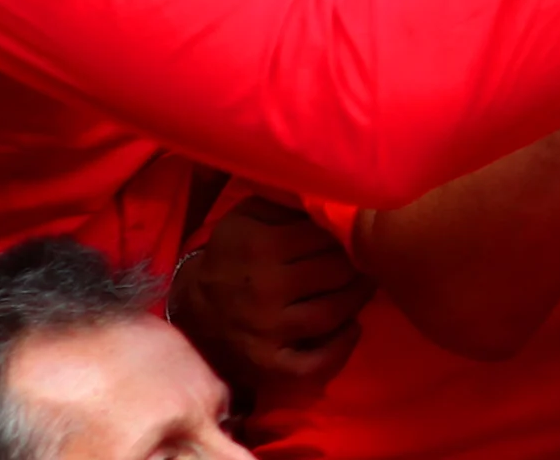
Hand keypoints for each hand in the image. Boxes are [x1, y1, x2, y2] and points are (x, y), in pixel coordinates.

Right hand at [168, 197, 375, 397]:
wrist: (190, 316)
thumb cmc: (229, 259)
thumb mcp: (244, 220)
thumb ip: (284, 204)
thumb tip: (331, 194)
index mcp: (258, 247)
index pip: (324, 234)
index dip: (345, 231)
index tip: (357, 231)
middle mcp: (263, 289)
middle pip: (336, 271)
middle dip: (359, 261)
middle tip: (369, 256)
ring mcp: (265, 331)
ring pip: (335, 310)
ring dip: (360, 296)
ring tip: (366, 283)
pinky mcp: (267, 366)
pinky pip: (316, 362)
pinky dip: (342, 347)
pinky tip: (352, 328)